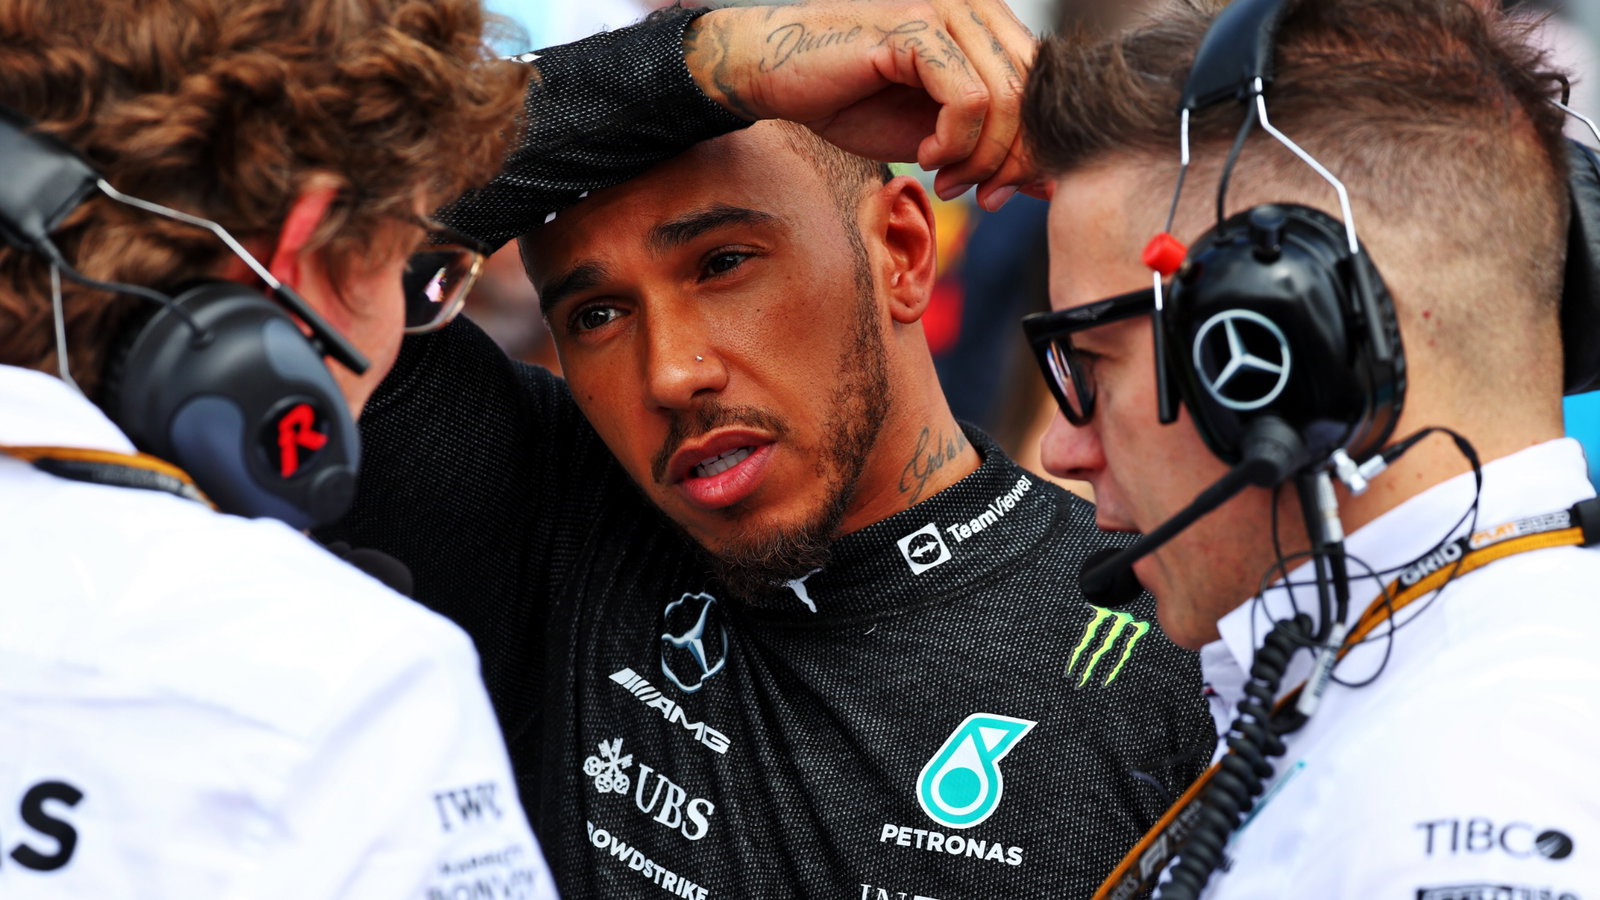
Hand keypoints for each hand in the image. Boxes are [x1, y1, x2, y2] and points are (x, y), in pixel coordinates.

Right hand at [685, 0, 1037, 210]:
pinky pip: (968, 97)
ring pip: (1005, 99)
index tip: (1004, 192)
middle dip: (1016, 160)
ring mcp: (946, 10)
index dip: (1035, 149)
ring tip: (948, 179)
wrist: (775, 73)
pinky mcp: (916, 27)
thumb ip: (991, 148)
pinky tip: (925, 155)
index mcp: (987, 24)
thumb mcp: (935, 134)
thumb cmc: (850, 97)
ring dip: (982, 157)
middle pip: (1034, 95)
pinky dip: (955, 140)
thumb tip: (1049, 185)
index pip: (1045, 89)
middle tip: (985, 196)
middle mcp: (975, 6)